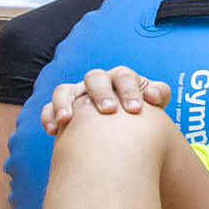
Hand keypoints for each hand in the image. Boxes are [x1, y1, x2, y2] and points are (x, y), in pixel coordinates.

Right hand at [40, 66, 170, 135]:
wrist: (125, 131)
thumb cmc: (139, 114)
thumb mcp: (153, 103)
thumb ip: (159, 94)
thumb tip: (153, 95)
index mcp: (121, 79)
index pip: (124, 77)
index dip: (129, 91)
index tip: (135, 110)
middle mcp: (98, 83)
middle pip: (95, 78)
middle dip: (101, 93)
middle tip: (108, 111)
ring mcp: (78, 94)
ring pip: (65, 89)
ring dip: (65, 102)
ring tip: (67, 119)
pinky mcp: (62, 108)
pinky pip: (49, 108)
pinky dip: (49, 116)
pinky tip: (53, 131)